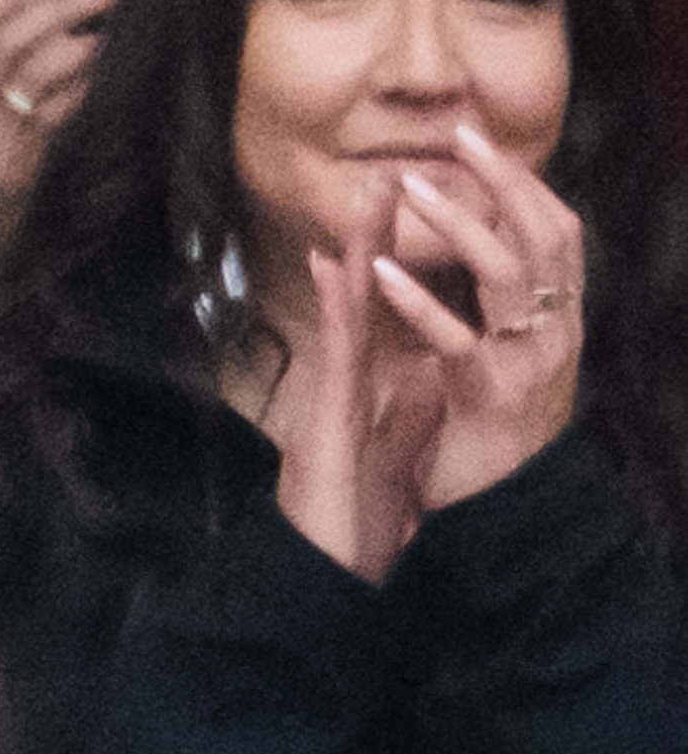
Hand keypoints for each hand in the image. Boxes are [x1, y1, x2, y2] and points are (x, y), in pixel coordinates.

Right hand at [0, 0, 111, 269]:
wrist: (10, 275)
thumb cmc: (20, 197)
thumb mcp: (1, 138)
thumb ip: (15, 85)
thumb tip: (67, 14)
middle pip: (2, 41)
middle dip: (56, 7)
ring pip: (27, 70)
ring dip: (75, 45)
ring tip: (108, 43)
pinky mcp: (19, 177)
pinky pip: (52, 113)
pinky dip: (84, 88)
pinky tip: (105, 82)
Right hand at [270, 171, 448, 582]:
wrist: (324, 574)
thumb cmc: (355, 529)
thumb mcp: (394, 460)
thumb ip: (408, 416)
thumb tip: (429, 374)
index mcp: (362, 396)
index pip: (380, 320)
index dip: (390, 270)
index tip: (402, 220)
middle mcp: (341, 388)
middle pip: (361, 302)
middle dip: (373, 242)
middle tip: (384, 179)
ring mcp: (328, 398)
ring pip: (346, 312)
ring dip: (354, 253)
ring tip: (366, 197)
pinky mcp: (323, 417)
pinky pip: (336, 352)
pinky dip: (336, 307)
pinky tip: (334, 264)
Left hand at [368, 120, 583, 513]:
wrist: (504, 517)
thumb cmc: (495, 443)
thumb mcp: (504, 366)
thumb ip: (497, 315)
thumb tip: (482, 261)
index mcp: (560, 322)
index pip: (556, 231)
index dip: (525, 184)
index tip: (483, 143)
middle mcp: (556, 333)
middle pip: (542, 233)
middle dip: (502, 180)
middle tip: (459, 135)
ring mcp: (526, 364)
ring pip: (505, 273)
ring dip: (458, 224)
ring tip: (412, 187)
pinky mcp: (485, 397)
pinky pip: (454, 340)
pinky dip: (417, 302)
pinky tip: (379, 273)